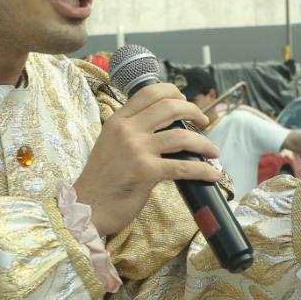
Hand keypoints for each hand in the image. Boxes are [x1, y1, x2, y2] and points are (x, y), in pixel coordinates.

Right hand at [73, 84, 217, 237]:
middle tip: (203, 121)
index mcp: (117, 121)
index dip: (173, 92)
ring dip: (204, 142)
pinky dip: (202, 170)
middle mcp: (127, 130)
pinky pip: (183, 167)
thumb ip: (131, 132)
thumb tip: (162, 127)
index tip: (185, 101)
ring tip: (213, 150)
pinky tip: (212, 175)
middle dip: (193, 111)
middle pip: (170, 107)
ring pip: (181, 135)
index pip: (149, 92)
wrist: (87, 207)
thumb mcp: (110, 145)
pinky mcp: (146, 172)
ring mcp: (137, 150)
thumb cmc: (101, 180)